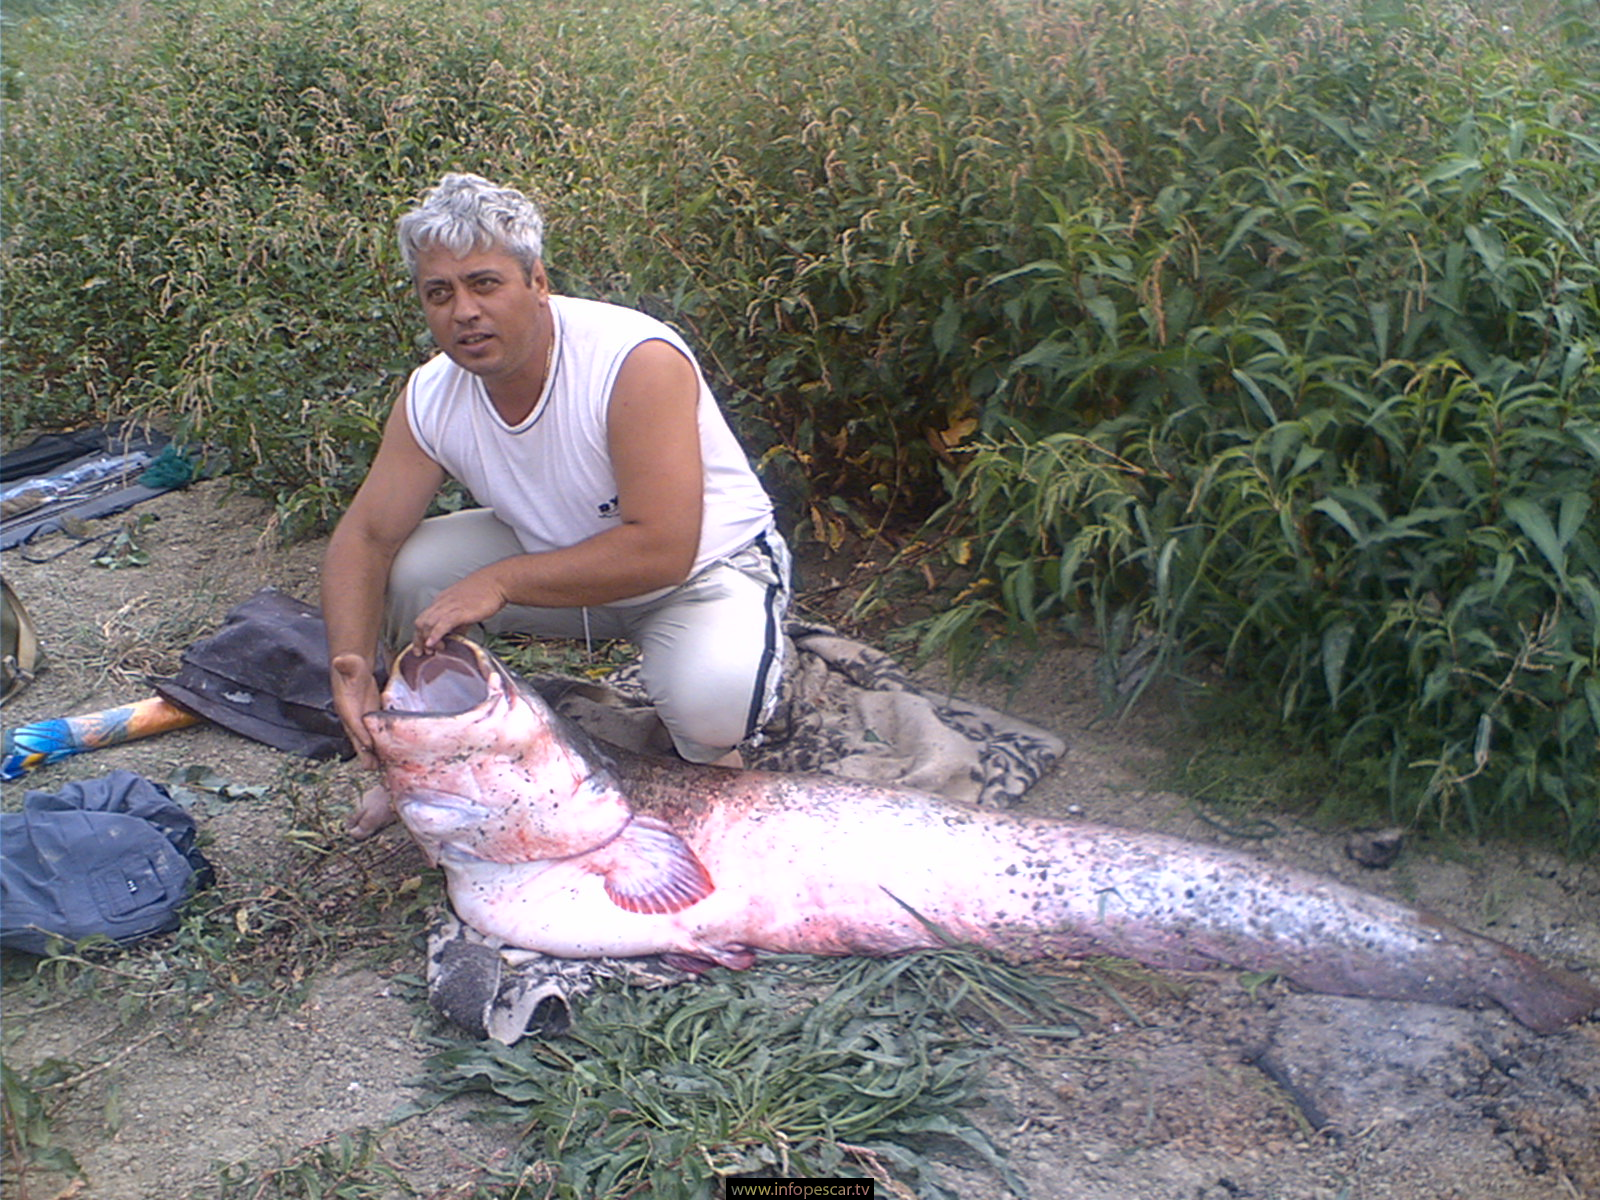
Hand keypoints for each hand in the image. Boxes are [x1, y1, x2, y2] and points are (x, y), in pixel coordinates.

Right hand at [330, 653, 381, 768]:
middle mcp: (351, 717)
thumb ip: (346, 664)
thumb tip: (340, 661)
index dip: (360, 733)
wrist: (354, 669)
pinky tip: (386, 757)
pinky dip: (378, 746)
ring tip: (378, 770)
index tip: (369, 745)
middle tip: (371, 768)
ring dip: (371, 754)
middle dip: (364, 752)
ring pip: (364, 740)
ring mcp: (360, 720)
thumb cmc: (350, 666)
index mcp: (345, 706)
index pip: (353, 722)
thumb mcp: (349, 663)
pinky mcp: (369, 720)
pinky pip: (372, 735)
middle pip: (357, 737)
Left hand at [412, 572, 508, 650]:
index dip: (419, 633)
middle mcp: (442, 603)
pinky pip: (443, 624)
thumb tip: (455, 636)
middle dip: (418, 639)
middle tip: (421, 652)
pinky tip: (432, 644)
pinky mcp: (460, 611)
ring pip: (429, 623)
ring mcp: (450, 606)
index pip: (423, 618)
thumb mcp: (466, 607)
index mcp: (442, 600)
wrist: (497, 582)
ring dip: (425, 639)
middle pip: (421, 622)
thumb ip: (459, 622)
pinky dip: (435, 634)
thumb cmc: (485, 593)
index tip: (421, 646)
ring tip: (429, 651)